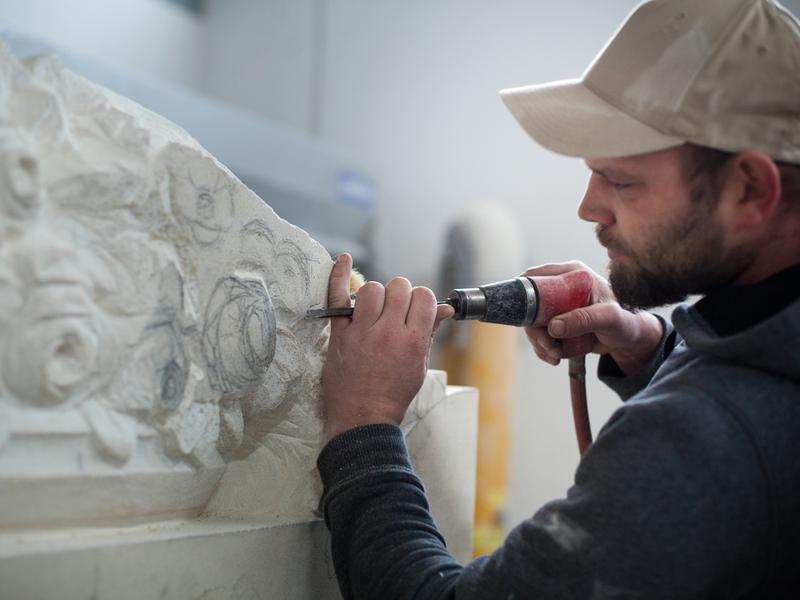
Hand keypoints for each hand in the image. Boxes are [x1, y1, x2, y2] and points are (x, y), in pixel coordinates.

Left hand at [321, 254, 453, 439]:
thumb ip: (429, 333)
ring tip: (375, 310)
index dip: (421, 300)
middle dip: (401, 294)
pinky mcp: (339, 333)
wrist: (362, 417)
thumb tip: (444, 309)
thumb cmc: (393, 394)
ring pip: (372, 288)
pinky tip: (343, 259)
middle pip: (399, 287)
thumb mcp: (419, 365)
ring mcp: (361, 331)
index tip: (415, 310)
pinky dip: (338, 275)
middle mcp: (388, 332)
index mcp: (412, 341)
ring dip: (377, 294)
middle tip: (396, 312)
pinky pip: (336, 296)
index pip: (424, 297)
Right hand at [522, 261, 662, 374]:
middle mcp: (562, 286)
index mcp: (573, 274)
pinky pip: (541, 334)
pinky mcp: (558, 321)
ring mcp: (558, 305)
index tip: (522, 317)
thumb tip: (553, 327)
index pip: (536, 276)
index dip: (522, 293)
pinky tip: (555, 357)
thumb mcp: (609, 318)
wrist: (631, 338)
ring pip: (533, 323)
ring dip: (539, 342)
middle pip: (530, 304)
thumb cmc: (626, 321)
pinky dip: (544, 348)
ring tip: (556, 355)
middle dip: (534, 329)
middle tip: (548, 346)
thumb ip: (585, 319)